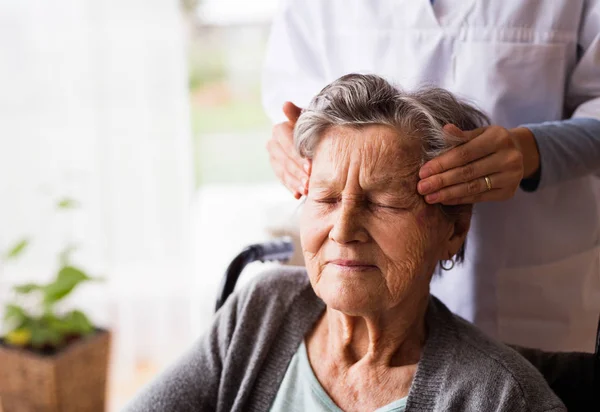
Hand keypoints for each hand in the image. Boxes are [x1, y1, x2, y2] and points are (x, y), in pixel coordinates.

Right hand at [266, 102, 309, 198]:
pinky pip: (283, 180)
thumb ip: (298, 115)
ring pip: (282, 171)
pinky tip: (299, 194)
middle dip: (297, 171)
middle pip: (283, 160)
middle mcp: (273, 143)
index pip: (285, 143)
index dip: (297, 155)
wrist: (317, 137)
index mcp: (279, 130)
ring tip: (306, 190)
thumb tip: (285, 104)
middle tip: (309, 182)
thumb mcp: (309, 120)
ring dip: (294, 181)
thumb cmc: (315, 127)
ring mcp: (274, 158)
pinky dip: (291, 187)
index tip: (310, 166)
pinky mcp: (278, 170)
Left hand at [417, 124, 538, 204]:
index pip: (464, 154)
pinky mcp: (508, 192)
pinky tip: (444, 199)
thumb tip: (444, 129)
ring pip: (473, 187)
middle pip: (467, 172)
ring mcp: (511, 177)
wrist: (519, 153)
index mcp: (498, 138)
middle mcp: (508, 158)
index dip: (442, 164)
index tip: (423, 172)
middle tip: (421, 187)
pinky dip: (459, 199)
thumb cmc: (491, 142)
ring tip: (429, 197)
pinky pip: (479, 197)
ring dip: (448, 193)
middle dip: (441, 180)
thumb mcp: (479, 133)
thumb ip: (461, 135)